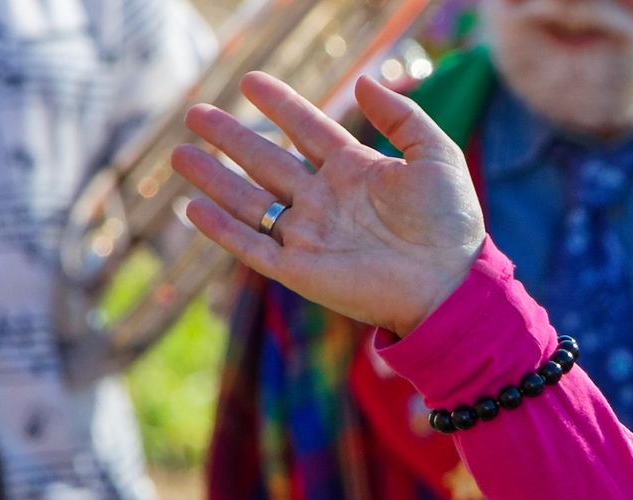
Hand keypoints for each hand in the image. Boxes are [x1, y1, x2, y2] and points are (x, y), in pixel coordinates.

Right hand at [172, 71, 485, 335]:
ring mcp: (312, 236)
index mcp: (357, 172)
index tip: (251, 81)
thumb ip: (402, 117)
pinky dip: (222, 229)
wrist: (454, 286)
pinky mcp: (301, 272)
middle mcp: (327, 201)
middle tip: (196, 113)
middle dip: (231, 138)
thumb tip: (363, 81)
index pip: (308, 130)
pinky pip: (252, 247)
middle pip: (267, 161)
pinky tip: (192, 207)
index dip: (281, 105)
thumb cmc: (453, 225)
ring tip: (179, 153)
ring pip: (250, 201)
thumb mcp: (437, 157)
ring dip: (214, 178)